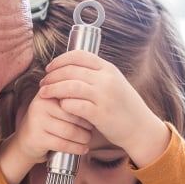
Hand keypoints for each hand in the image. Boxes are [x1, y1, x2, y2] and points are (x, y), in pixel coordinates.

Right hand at [0, 86, 91, 183]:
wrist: (26, 141)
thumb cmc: (48, 122)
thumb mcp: (56, 105)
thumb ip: (71, 98)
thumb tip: (98, 100)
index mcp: (47, 92)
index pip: (73, 98)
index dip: (87, 108)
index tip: (93, 115)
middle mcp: (40, 104)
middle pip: (73, 115)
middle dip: (87, 125)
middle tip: (91, 130)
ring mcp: (37, 121)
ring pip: (69, 131)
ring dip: (83, 138)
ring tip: (87, 139)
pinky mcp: (37, 138)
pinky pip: (63, 144)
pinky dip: (76, 148)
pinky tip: (83, 149)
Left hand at [39, 51, 169, 167]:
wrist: (141, 128)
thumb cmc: (124, 107)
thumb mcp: (114, 83)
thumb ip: (96, 75)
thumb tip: (70, 68)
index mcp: (108, 69)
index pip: (79, 55)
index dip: (60, 60)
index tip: (49, 68)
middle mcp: (107, 79)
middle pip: (70, 70)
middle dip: (52, 76)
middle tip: (43, 83)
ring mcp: (104, 96)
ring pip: (69, 86)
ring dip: (53, 89)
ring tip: (44, 93)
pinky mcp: (101, 114)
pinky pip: (74, 105)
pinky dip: (63, 104)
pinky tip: (59, 106)